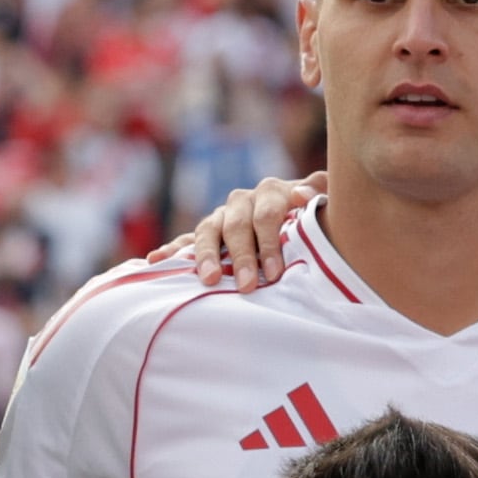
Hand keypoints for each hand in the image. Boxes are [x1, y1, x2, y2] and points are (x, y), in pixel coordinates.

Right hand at [171, 173, 322, 291]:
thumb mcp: (323, 200)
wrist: (299, 212)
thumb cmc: (314, 215)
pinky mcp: (207, 233)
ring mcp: (221, 217)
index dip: (270, 242)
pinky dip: (172, 250)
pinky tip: (154, 261)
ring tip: (208, 279)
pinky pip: (186, 240)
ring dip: (206, 256)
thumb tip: (304, 196)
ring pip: (208, 232)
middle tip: (249, 286)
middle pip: (236, 227)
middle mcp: (241, 201)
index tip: (275, 272)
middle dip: (243, 257)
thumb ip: (319, 192)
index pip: (266, 215)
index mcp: (270, 192)